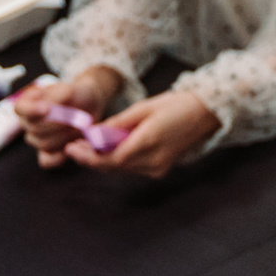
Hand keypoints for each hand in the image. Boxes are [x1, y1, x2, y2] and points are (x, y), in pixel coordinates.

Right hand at [15, 71, 122, 166]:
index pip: (20, 109)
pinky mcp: (48, 152)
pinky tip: (70, 148)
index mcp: (28, 103)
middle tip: (77, 117)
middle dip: (59, 124)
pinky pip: (47, 161)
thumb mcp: (71, 88)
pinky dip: (59, 157)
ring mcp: (36, 139)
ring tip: (79, 126)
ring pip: (44, 145)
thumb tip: (49, 106)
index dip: (31, 110)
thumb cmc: (76, 93)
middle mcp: (27, 122)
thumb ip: (59, 95)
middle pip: (35, 129)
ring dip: (65, 136)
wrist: (88, 105)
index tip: (47, 108)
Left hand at [67, 89, 216, 176]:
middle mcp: (153, 161)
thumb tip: (93, 133)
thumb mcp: (143, 108)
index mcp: (149, 142)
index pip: (111, 159)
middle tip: (73, 147)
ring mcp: (157, 168)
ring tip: (86, 146)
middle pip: (113, 167)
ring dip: (102, 160)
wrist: (204, 114)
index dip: (89, 156)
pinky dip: (116, 160)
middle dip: (91, 159)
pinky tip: (107, 149)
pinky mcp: (159, 170)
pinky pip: (131, 168)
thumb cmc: (175, 105)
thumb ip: (118, 124)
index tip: (72, 148)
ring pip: (121, 169)